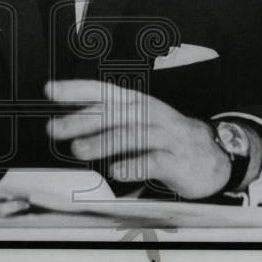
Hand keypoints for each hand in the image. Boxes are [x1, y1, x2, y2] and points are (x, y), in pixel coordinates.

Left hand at [46, 80, 231, 198]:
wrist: (211, 155)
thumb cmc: (166, 136)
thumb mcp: (137, 119)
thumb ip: (106, 117)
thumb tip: (67, 112)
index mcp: (136, 102)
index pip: (102, 90)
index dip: (75, 89)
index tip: (50, 90)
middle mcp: (148, 113)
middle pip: (111, 112)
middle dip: (80, 120)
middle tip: (55, 129)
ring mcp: (164, 135)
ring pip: (130, 134)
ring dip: (101, 142)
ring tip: (79, 150)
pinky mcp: (175, 160)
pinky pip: (153, 161)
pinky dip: (132, 165)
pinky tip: (115, 172)